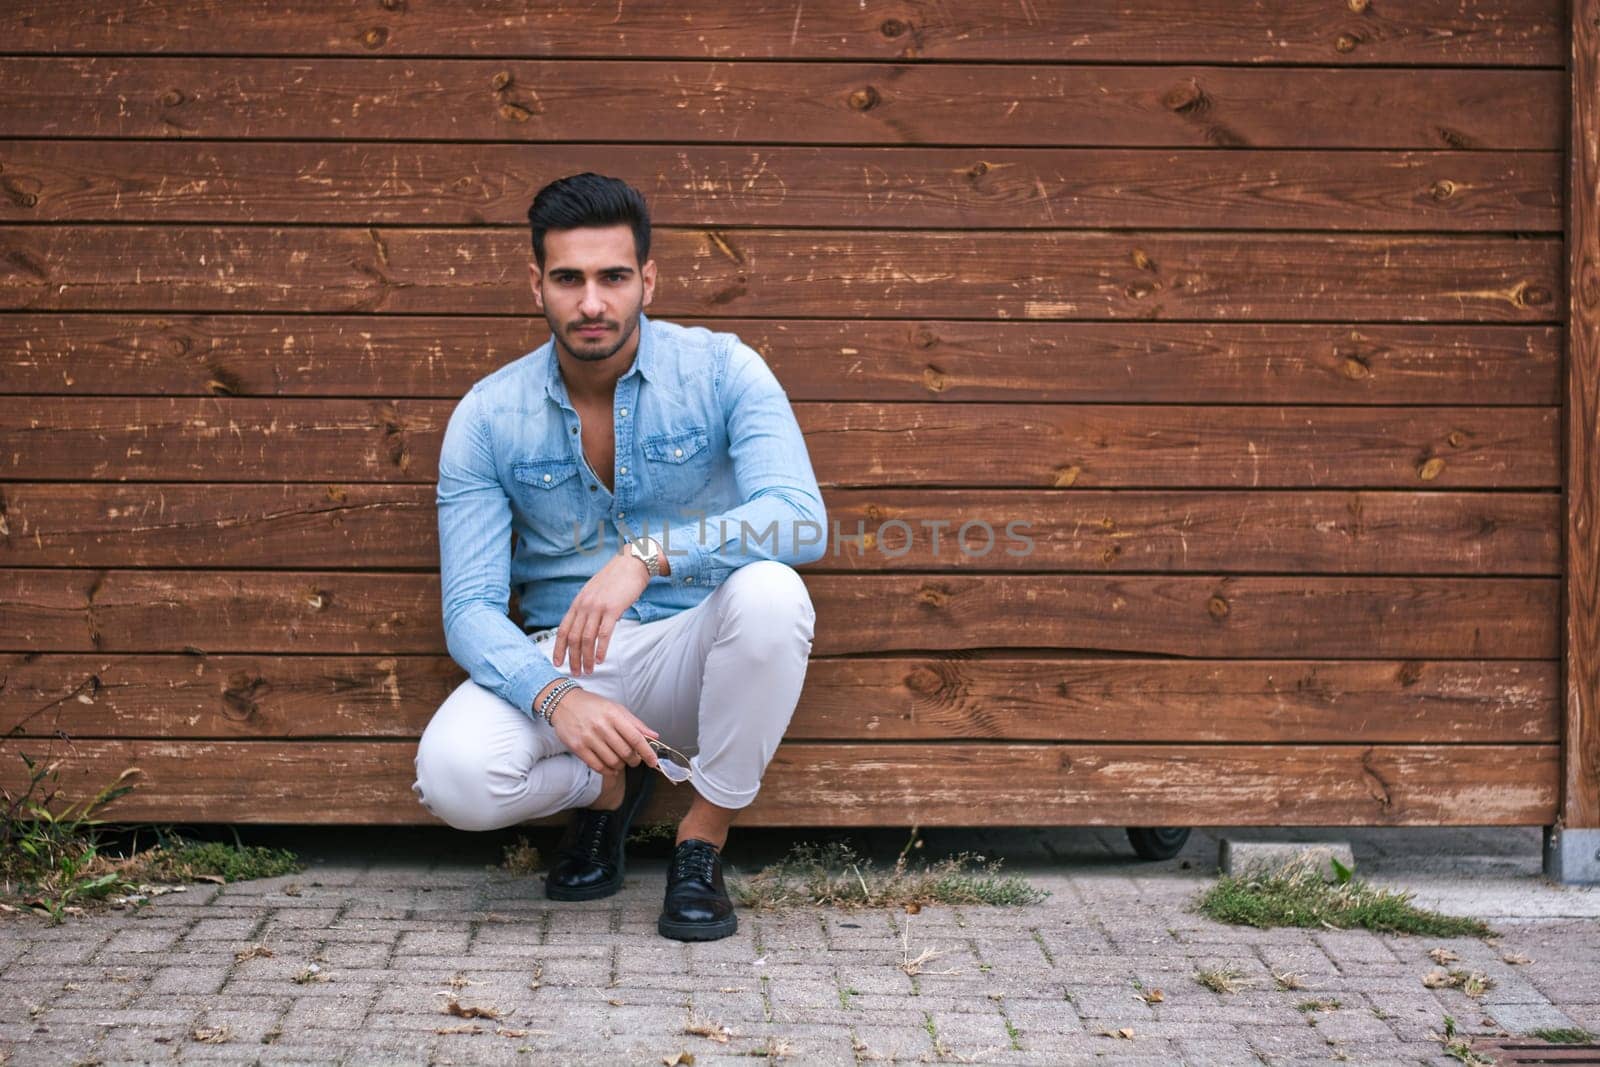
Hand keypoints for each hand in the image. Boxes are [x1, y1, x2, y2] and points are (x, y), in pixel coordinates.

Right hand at [547, 687, 660, 774]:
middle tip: (634, 759)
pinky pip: (597, 766)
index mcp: (614, 715)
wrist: (564, 703)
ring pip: (613, 761)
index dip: (647, 752)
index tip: (654, 762)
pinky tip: (610, 767)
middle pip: (626, 752)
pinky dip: (607, 771)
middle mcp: (601, 726)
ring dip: (620, 765)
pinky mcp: (578, 747)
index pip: (636, 738)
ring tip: (620, 760)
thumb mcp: (616, 708)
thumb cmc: (592, 705)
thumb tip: (654, 736)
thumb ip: (635, 723)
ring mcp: (588, 738)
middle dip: (634, 760)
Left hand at [552, 551, 650, 675]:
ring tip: (588, 670)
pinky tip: (600, 660)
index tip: (557, 663)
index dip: (558, 648)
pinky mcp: (612, 609)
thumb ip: (586, 608)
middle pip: (573, 638)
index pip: (562, 630)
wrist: (632, 563)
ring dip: (586, 658)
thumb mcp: (593, 592)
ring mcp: (597, 607)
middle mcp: (584, 605)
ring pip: (586, 638)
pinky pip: (604, 633)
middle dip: (572, 658)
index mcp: (578, 603)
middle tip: (575, 673)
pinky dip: (600, 649)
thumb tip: (583, 626)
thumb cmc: (615, 579)